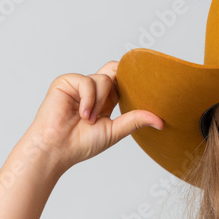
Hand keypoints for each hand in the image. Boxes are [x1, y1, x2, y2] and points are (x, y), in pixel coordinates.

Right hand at [28, 61, 163, 170]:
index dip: (132, 82)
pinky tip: (82, 114)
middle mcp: (93, 90)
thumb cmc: (80, 144)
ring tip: (88, 119)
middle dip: (120, 81)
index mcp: (105, 100)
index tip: (145, 88)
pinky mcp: (66, 82)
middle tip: (116, 101)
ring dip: (100, 102)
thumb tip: (161, 121)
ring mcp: (79, 85)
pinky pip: (87, 81)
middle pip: (115, 69)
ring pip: (104, 79)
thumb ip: (135, 120)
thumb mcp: (114, 131)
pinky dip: (88, 99)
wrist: (57, 149)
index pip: (123, 81)